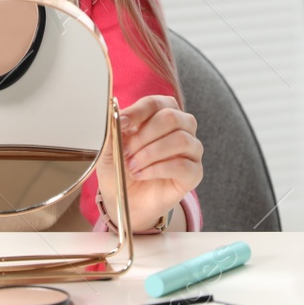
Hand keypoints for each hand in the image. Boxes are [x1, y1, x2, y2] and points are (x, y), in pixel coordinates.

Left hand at [97, 95, 202, 230]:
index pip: (155, 104)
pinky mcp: (194, 172)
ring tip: (132, 166)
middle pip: (171, 117)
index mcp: (161, 114)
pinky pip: (183, 165)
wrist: (127, 201)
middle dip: (144, 135)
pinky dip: (158, 169)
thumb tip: (114, 118)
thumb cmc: (121, 170)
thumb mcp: (109, 152)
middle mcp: (181, 128)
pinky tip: (142, 174)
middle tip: (126, 150)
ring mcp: (191, 150)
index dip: (138, 112)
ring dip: (151, 153)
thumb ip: (112, 134)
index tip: (121, 123)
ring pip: (181, 139)